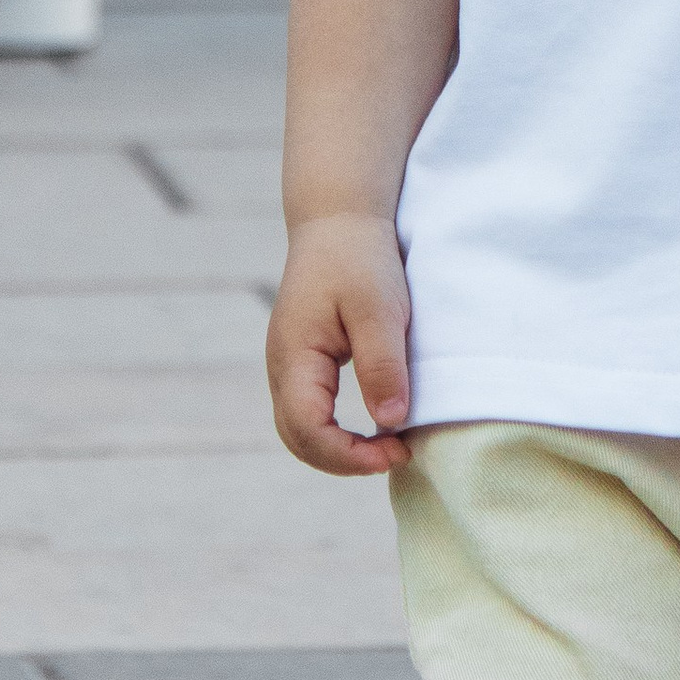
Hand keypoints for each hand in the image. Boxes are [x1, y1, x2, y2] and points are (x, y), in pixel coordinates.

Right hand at [266, 214, 413, 476]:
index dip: (349, 455)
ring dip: (339, 449)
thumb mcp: (379, 309)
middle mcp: (282, 368)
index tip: (396, 452)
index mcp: (295, 357)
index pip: (308, 430)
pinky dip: (336, 431)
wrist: (338, 220)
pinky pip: (310, 411)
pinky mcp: (302, 361)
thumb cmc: (359, 258)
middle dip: (344, 460)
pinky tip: (374, 426)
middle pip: (298, 439)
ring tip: (388, 447)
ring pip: (300, 430)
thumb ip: (382, 365)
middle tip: (396, 455)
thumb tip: (391, 421)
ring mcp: (288, 365)